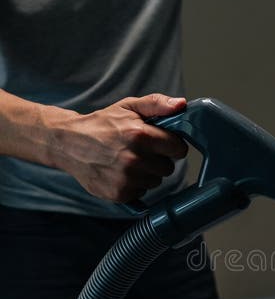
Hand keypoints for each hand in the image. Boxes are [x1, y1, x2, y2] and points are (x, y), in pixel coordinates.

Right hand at [50, 94, 188, 202]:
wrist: (68, 143)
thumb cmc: (101, 124)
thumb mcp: (128, 107)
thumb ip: (157, 104)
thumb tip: (182, 104)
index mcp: (140, 135)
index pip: (178, 148)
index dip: (172, 145)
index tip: (163, 142)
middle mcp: (134, 159)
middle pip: (168, 167)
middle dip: (158, 159)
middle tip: (141, 151)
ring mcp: (126, 178)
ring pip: (155, 181)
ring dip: (147, 173)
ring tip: (128, 161)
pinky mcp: (119, 193)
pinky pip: (142, 192)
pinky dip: (134, 185)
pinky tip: (120, 172)